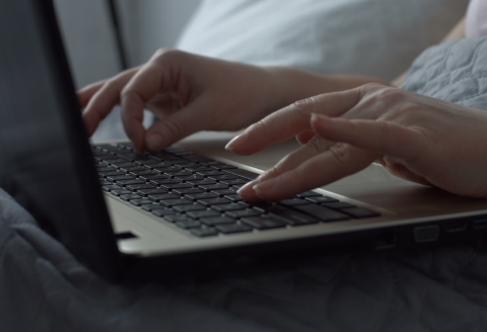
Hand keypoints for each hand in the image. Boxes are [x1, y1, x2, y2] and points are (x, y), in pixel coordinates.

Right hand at [80, 49, 281, 150]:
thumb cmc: (243, 93)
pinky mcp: (167, 97)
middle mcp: (160, 69)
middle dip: (94, 108)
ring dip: (101, 108)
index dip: (129, 120)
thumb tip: (146, 145)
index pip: (131, 91)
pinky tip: (101, 124)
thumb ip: (175, 127)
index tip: (139, 145)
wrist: (264, 92)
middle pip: (117, 87)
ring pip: (122, 94)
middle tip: (75, 131)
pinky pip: (137, 105)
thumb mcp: (209, 112)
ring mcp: (162, 83)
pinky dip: (122, 116)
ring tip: (76, 125)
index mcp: (167, 63)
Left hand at [227, 84, 486, 202]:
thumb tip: (317, 141)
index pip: (307, 119)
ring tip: (261, 184)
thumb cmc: (447, 149)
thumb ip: (353, 141)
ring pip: (331, 139)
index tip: (242, 148)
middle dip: (265, 139)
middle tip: (232, 155)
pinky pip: (372, 132)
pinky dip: (344, 132)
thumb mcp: (390, 143)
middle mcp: (372, 104)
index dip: (271, 132)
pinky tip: (317, 130)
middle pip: (306, 121)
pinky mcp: (414, 134)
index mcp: (364, 106)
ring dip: (292, 163)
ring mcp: (392, 115)